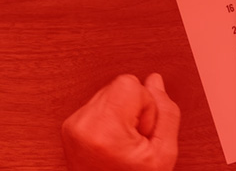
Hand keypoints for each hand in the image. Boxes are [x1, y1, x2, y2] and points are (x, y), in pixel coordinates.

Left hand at [61, 73, 179, 170]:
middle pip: (120, 85)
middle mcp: (83, 125)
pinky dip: (108, 118)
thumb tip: (155, 80)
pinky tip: (112, 140)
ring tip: (122, 141)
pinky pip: (98, 104)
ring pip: (109, 92)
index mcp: (104, 130)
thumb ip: (166, 113)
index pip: (130, 83)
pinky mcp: (70, 127)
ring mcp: (73, 126)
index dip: (146, 106)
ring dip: (121, 112)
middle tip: (133, 139)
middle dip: (134, 108)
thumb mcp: (163, 154)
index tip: (141, 132)